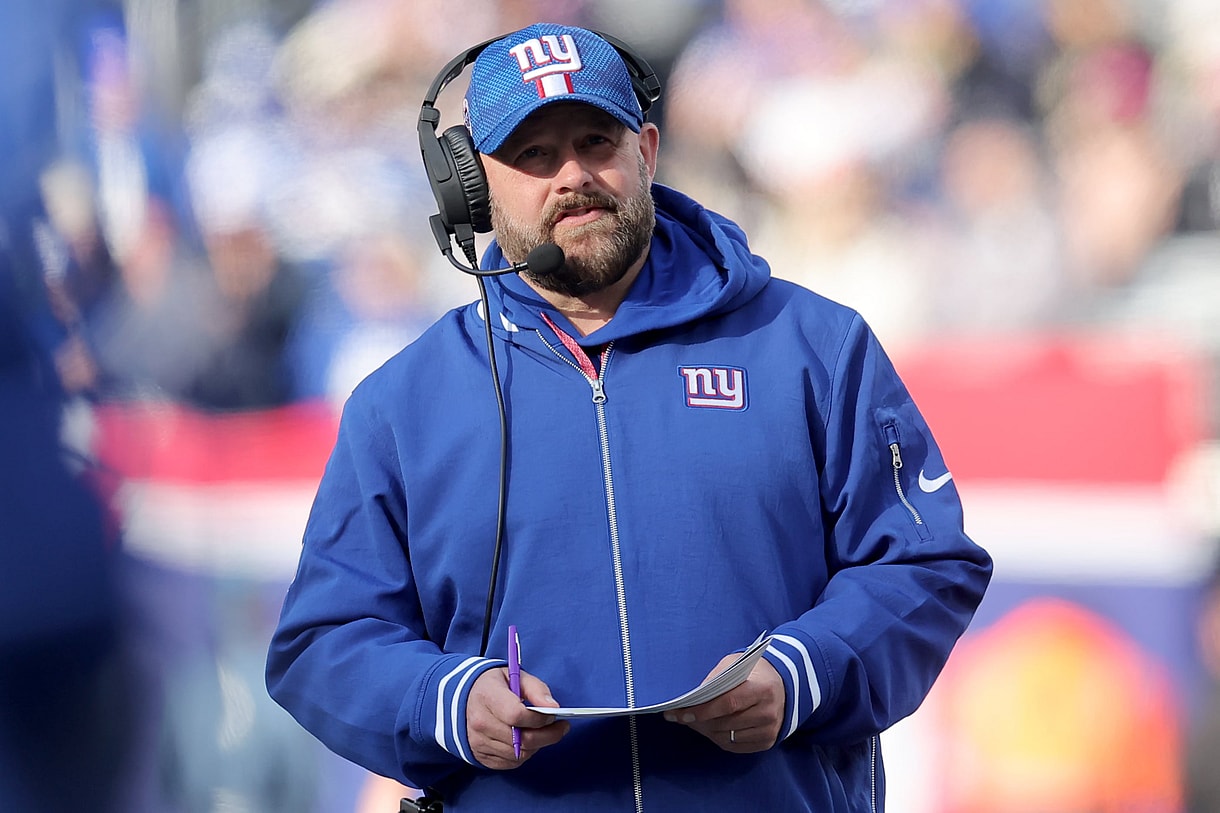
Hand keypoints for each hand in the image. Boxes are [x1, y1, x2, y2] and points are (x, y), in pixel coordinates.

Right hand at [466, 667, 568, 768]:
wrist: (463, 700)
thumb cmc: (494, 686)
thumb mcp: (515, 675)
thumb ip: (536, 689)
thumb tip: (553, 707)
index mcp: (487, 697)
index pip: (516, 715)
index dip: (539, 718)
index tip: (553, 714)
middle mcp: (480, 722)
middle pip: (521, 739)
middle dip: (547, 735)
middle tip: (561, 727)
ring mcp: (479, 742)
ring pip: (519, 753)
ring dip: (538, 745)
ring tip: (544, 732)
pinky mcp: (481, 756)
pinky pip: (511, 762)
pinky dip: (525, 753)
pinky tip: (528, 739)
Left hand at [663, 655, 784, 752]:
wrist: (783, 685)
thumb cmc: (754, 672)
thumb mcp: (735, 664)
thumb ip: (716, 679)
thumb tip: (693, 697)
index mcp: (762, 689)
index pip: (728, 703)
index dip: (702, 710)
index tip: (680, 713)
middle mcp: (768, 712)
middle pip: (725, 723)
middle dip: (699, 721)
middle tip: (681, 716)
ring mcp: (769, 730)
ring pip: (728, 738)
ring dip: (706, 731)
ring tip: (694, 721)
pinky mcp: (767, 742)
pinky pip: (735, 747)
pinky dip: (718, 738)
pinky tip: (709, 729)